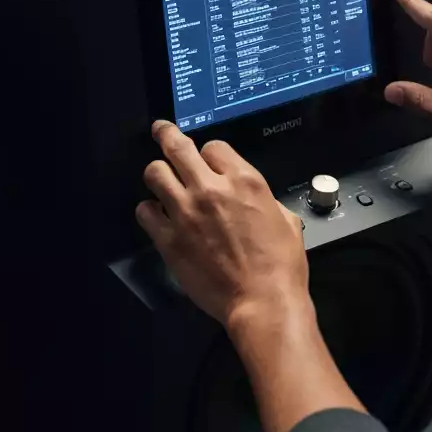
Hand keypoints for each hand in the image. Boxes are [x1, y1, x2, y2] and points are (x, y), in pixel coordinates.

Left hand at [136, 121, 310, 330]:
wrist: (263, 301)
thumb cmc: (280, 266)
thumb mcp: (287, 220)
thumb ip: (264, 200)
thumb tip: (255, 200)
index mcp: (245, 181)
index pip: (213, 146)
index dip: (210, 153)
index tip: (208, 160)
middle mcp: (211, 189)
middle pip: (177, 147)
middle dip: (167, 135)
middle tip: (161, 131)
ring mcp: (186, 212)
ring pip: (155, 173)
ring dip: (157, 173)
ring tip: (159, 178)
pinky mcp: (168, 238)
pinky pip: (145, 211)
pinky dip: (149, 210)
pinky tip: (156, 216)